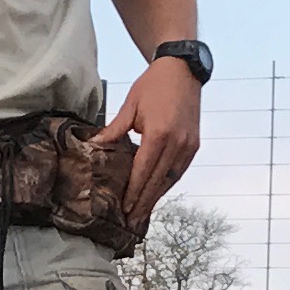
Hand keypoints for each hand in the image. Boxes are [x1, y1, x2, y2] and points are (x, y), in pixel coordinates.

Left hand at [103, 57, 203, 223]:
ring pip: (171, 179)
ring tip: (143, 212)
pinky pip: (179, 171)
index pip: (143, 172)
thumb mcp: (130, 106)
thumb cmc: (152, 85)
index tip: (125, 208)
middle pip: (158, 181)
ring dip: (157, 197)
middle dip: (144, 202)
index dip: (134, 192)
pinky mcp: (194, 144)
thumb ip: (114, 130)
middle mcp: (177, 143)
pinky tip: (157, 193)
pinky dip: (167, 184)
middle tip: (132, 220)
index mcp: (159, 134)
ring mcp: (188, 145)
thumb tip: (95, 146)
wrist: (182, 69)